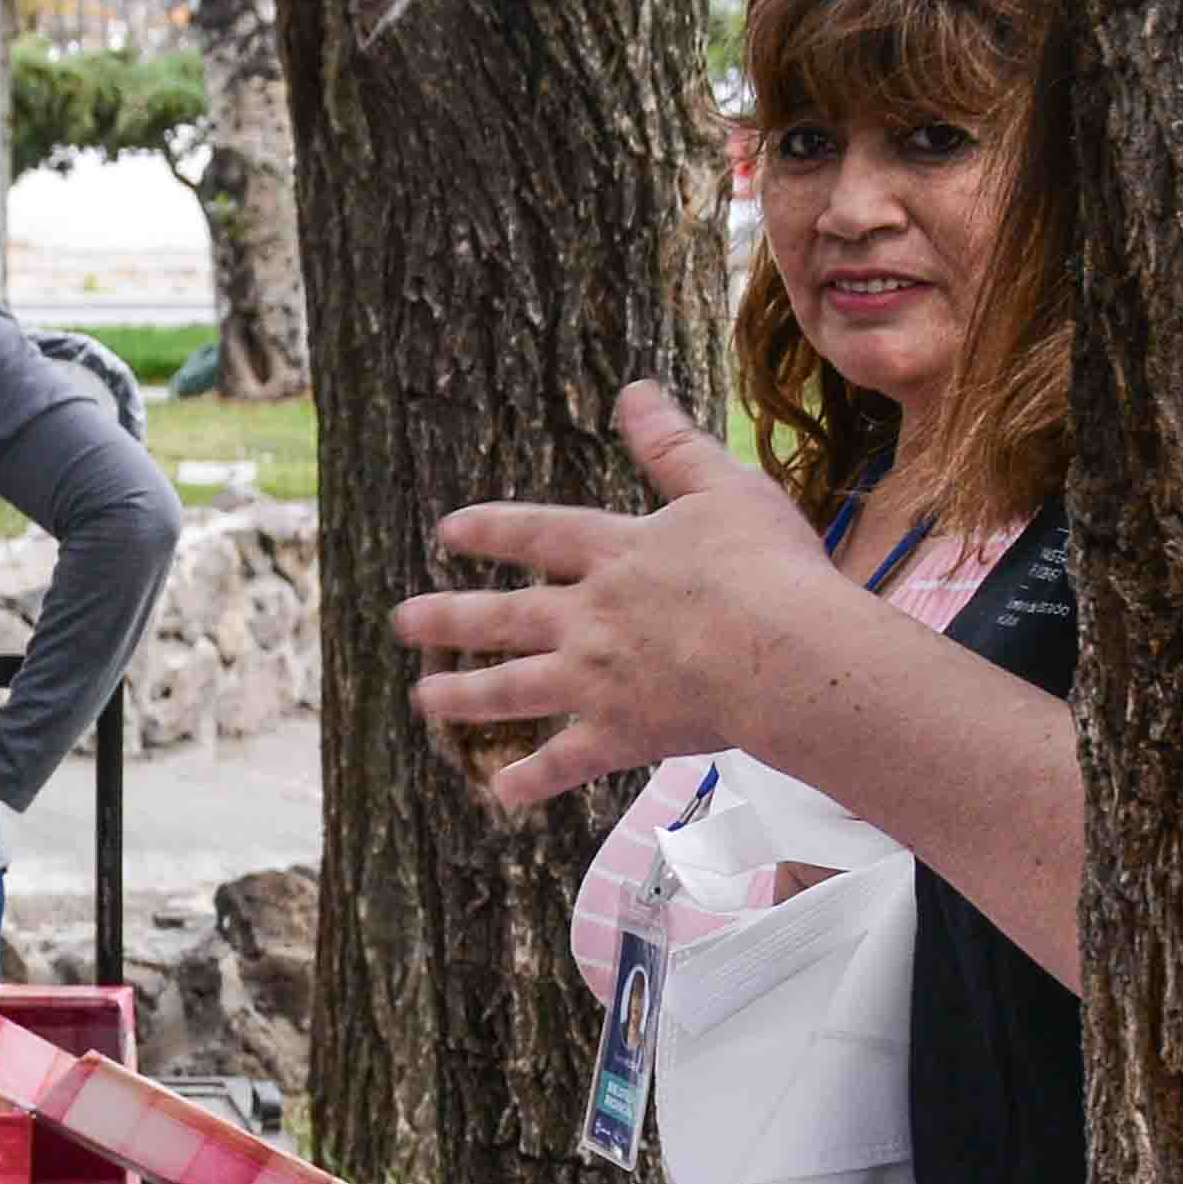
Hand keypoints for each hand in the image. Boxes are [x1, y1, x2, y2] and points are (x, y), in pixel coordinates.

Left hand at [393, 382, 861, 808]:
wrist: (782, 652)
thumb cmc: (767, 567)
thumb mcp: (723, 486)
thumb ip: (672, 445)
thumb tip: (634, 391)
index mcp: (616, 554)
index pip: (539, 535)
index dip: (493, 531)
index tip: (449, 533)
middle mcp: (590, 616)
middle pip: (504, 616)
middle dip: (449, 618)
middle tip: (401, 621)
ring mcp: (597, 679)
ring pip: (513, 688)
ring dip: (464, 696)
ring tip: (424, 699)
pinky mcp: (621, 734)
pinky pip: (565, 762)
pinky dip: (532, 778)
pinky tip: (499, 792)